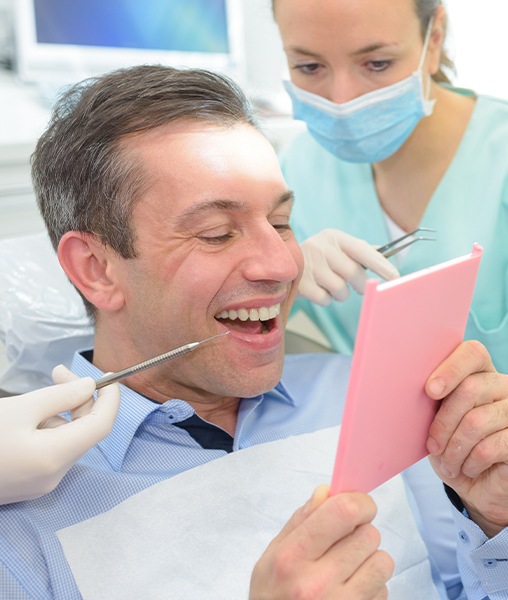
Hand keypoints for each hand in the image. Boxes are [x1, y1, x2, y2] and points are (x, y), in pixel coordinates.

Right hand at [0, 365, 119, 504]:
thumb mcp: (20, 408)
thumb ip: (61, 396)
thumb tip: (91, 386)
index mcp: (55, 457)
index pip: (102, 425)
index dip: (111, 399)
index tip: (110, 376)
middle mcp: (54, 476)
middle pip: (85, 431)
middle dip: (79, 398)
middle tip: (59, 372)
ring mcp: (41, 484)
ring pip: (68, 439)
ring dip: (62, 412)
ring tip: (38, 394)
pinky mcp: (29, 484)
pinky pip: (52, 450)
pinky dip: (49, 428)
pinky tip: (29, 415)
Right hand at [250, 484, 393, 598]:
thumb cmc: (272, 595)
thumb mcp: (272, 555)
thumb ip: (300, 521)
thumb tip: (326, 492)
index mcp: (292, 556)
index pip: (344, 512)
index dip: (359, 502)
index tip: (358, 506)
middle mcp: (317, 582)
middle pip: (368, 534)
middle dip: (360, 533)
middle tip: (343, 543)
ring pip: (382, 561)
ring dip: (369, 560)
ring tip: (348, 568)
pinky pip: (384, 590)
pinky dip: (372, 586)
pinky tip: (350, 591)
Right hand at [298, 229, 399, 304]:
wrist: (281, 263)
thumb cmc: (319, 258)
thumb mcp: (337, 248)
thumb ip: (360, 251)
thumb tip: (386, 255)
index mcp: (334, 236)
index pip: (362, 249)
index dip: (380, 264)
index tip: (395, 276)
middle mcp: (320, 247)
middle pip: (352, 273)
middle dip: (360, 285)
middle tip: (358, 288)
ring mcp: (308, 264)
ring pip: (340, 289)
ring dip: (340, 294)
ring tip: (330, 286)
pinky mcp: (299, 282)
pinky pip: (324, 299)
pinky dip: (325, 299)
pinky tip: (317, 290)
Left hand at [426, 341, 507, 536]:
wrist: (476, 484)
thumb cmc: (450, 444)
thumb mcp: (434, 419)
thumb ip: (429, 398)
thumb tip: (401, 384)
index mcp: (478, 372)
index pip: (472, 353)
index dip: (451, 369)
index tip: (430, 391)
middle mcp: (501, 385)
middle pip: (470, 389)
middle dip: (443, 422)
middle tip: (432, 446)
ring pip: (477, 421)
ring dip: (454, 448)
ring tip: (447, 462)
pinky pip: (491, 447)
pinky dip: (470, 462)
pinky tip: (467, 468)